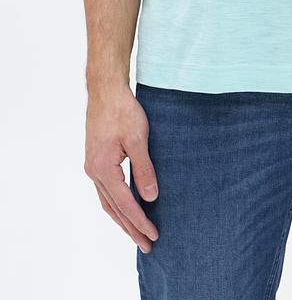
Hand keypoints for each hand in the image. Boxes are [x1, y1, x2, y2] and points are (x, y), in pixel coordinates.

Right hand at [84, 84, 158, 251]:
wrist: (105, 90)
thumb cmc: (123, 111)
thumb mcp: (137, 139)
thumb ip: (143, 170)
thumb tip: (150, 197)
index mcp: (102, 168)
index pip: (124, 203)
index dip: (140, 221)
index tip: (154, 235)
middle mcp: (94, 171)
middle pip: (114, 208)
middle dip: (131, 228)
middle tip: (148, 245)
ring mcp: (93, 166)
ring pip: (108, 201)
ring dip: (123, 219)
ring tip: (138, 234)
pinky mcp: (96, 159)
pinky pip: (107, 190)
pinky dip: (117, 204)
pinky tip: (126, 208)